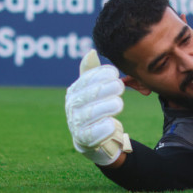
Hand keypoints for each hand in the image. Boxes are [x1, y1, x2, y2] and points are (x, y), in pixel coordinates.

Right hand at [65, 50, 133, 166]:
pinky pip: (94, 134)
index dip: (100, 75)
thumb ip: (92, 72)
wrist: (92, 137)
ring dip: (106, 107)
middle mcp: (72, 107)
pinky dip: (104, 128)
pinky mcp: (84, 140)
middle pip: (88, 96)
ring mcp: (76, 124)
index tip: (115, 73)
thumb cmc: (95, 107)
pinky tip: (113, 124)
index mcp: (74, 91)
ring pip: (91, 114)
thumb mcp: (93, 89)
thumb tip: (91, 52)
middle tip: (120, 87)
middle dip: (105, 89)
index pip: (85, 80)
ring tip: (118, 104)